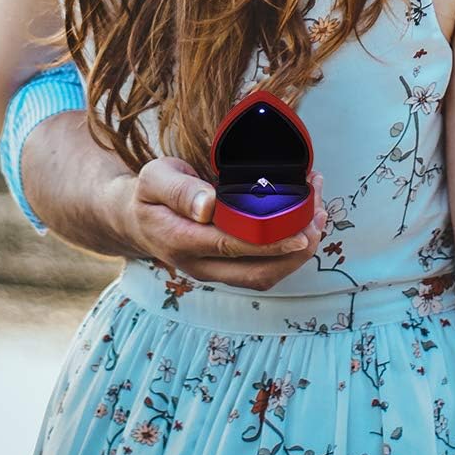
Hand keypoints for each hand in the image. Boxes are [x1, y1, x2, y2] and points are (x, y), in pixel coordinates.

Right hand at [111, 157, 327, 289]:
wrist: (134, 219)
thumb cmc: (148, 193)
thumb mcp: (154, 178)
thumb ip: (179, 190)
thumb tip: (208, 205)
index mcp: (181, 241)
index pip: (233, 246)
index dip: (270, 242)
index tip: (302, 231)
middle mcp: (200, 265)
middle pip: (257, 271)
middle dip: (295, 249)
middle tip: (319, 215)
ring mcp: (214, 271)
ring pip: (263, 276)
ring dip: (296, 253)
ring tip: (318, 216)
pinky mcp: (225, 268)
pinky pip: (261, 269)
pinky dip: (287, 251)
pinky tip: (303, 223)